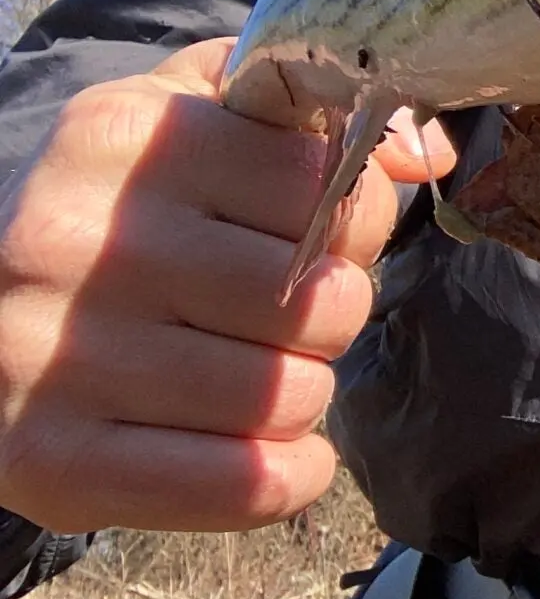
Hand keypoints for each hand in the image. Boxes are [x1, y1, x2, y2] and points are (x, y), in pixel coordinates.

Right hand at [0, 40, 453, 533]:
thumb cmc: (110, 220)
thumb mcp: (182, 127)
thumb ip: (302, 113)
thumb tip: (426, 152)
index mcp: (129, 140)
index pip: (327, 184)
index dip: (351, 222)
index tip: (310, 238)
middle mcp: (85, 241)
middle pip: (323, 298)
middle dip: (329, 316)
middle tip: (276, 319)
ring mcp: (60, 357)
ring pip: (293, 395)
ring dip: (301, 396)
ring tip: (249, 375)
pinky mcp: (54, 463)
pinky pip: (249, 484)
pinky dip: (288, 476)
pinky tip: (268, 452)